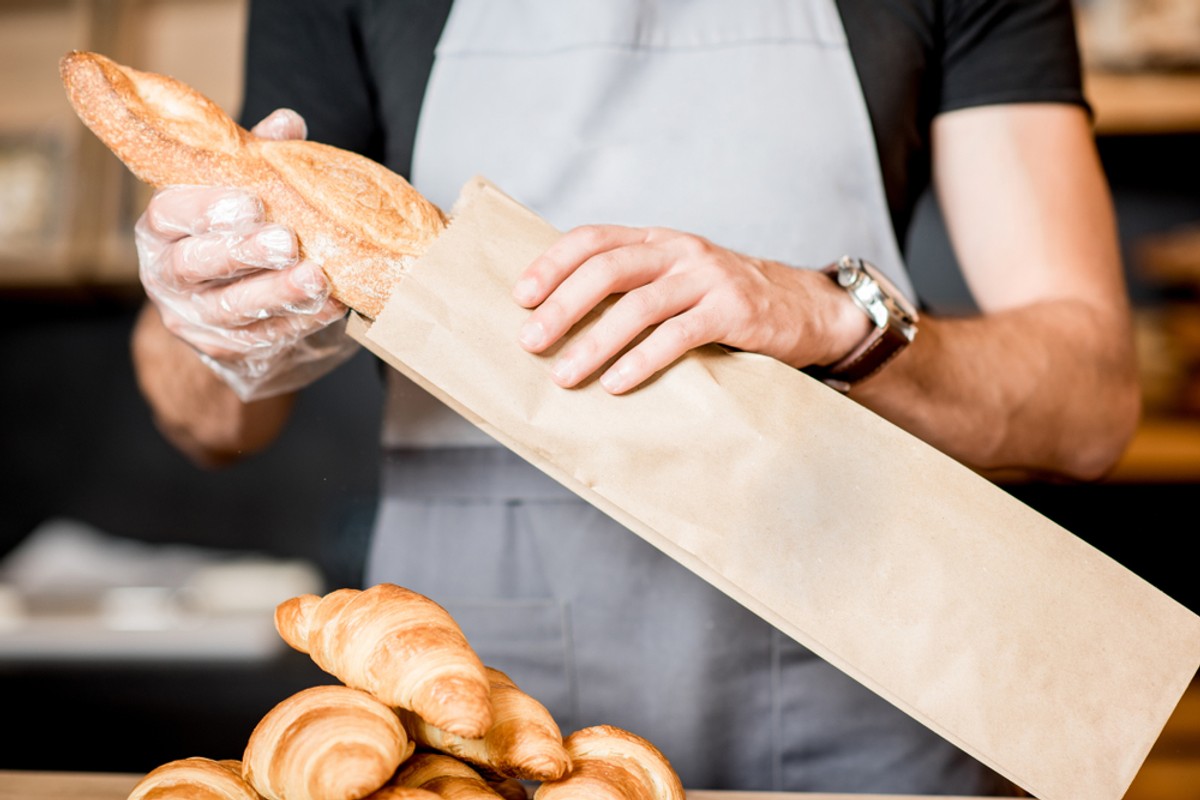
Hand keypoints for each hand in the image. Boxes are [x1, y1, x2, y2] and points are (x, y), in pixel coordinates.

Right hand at [134, 109, 356, 400]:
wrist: (229, 311)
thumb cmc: (236, 235)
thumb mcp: (242, 193)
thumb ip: (259, 160)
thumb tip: (288, 123)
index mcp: (163, 228)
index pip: (170, 214)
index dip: (207, 208)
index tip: (250, 202)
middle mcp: (168, 275)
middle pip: (197, 264)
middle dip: (244, 252)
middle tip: (287, 242)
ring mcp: (194, 317)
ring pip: (232, 307)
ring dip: (278, 293)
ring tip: (318, 279)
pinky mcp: (226, 349)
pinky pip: (263, 337)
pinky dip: (300, 321)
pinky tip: (332, 306)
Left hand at [512, 225, 870, 392]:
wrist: (805, 309)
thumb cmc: (726, 303)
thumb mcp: (678, 281)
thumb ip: (634, 287)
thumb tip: (562, 320)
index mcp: (658, 241)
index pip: (594, 239)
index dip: (553, 264)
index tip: (520, 296)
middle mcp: (679, 251)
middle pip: (607, 269)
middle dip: (562, 306)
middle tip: (531, 342)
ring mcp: (708, 279)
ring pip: (638, 306)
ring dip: (594, 342)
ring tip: (565, 375)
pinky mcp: (733, 311)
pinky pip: (679, 335)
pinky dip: (642, 360)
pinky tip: (617, 384)